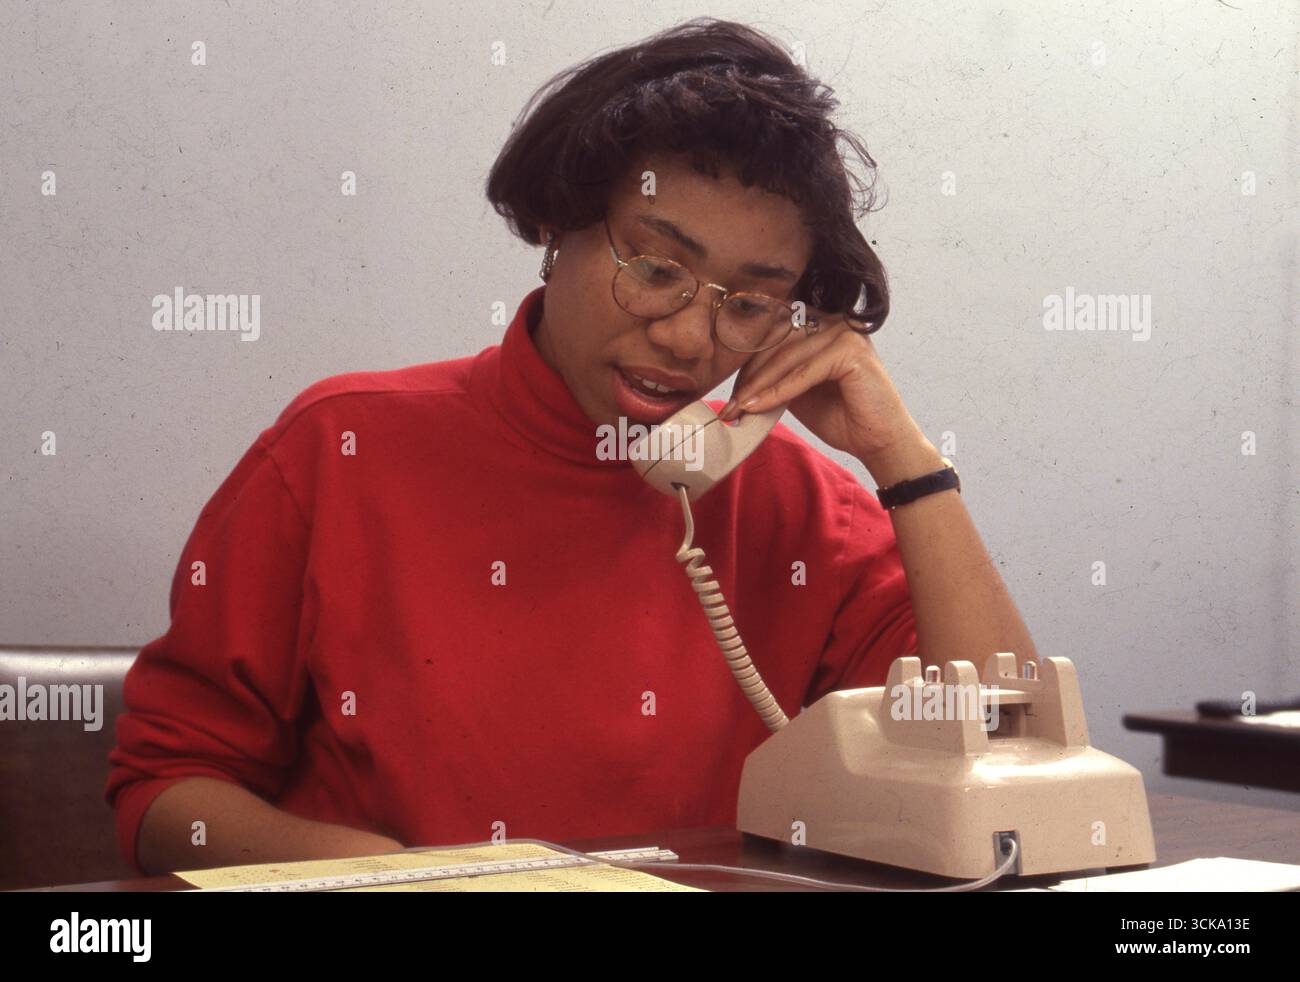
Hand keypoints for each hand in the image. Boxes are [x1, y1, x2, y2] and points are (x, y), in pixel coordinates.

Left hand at [719, 310, 928, 472]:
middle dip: (749, 375)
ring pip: (786, 357)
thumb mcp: (797, 391)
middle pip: (776, 341)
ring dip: (758, 385)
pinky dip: (778, 391)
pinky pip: (803, 371)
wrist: (877, 440)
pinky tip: (758, 407)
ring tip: (738, 409)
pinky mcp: (851, 349)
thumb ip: (774, 376)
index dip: (747, 362)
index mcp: (820, 323)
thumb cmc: (841, 416)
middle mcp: (834, 319)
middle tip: (729, 405)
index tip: (729, 392)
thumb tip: (735, 382)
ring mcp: (845, 330)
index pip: (773, 333)